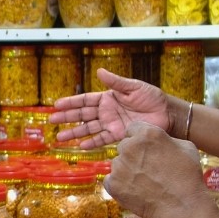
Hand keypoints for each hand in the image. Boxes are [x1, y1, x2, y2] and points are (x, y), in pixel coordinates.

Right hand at [50, 70, 175, 146]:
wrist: (167, 114)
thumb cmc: (152, 97)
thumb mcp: (133, 87)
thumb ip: (116, 82)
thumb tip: (99, 71)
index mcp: (108, 97)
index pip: (85, 100)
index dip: (71, 103)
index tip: (56, 105)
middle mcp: (107, 111)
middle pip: (82, 115)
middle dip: (67, 118)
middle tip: (52, 122)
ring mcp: (111, 124)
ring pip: (89, 129)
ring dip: (75, 133)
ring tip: (60, 138)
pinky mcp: (119, 135)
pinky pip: (102, 139)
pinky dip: (92, 143)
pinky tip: (80, 146)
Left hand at [104, 122, 207, 217]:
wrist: (181, 206)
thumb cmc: (187, 176)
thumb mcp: (185, 147)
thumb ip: (166, 139)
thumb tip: (157, 140)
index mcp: (147, 134)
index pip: (133, 128)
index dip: (140, 138)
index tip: (146, 149)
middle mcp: (129, 147)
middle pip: (124, 146)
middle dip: (133, 155)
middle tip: (147, 168)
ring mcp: (119, 166)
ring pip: (118, 164)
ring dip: (127, 170)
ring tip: (144, 182)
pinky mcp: (113, 184)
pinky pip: (111, 180)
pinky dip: (120, 185)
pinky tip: (135, 190)